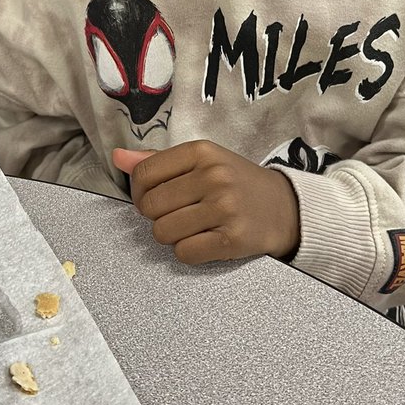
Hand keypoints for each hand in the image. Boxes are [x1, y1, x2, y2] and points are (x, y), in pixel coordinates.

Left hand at [112, 140, 299, 264]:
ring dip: (172, 235)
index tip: (155, 197)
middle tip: (179, 213)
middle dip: (157, 215)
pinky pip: (184, 253)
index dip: (140, 192)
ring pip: (163, 232)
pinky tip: (205, 240)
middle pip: (150, 206)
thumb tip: (118, 157)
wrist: (286, 208)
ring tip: (193, 227)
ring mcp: (224, 208)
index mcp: (202, 152)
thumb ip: (158, 161)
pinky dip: (188, 251)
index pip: (143, 174)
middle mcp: (213, 176)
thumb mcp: (203, 161)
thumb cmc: (237, 182)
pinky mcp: (232, 239)